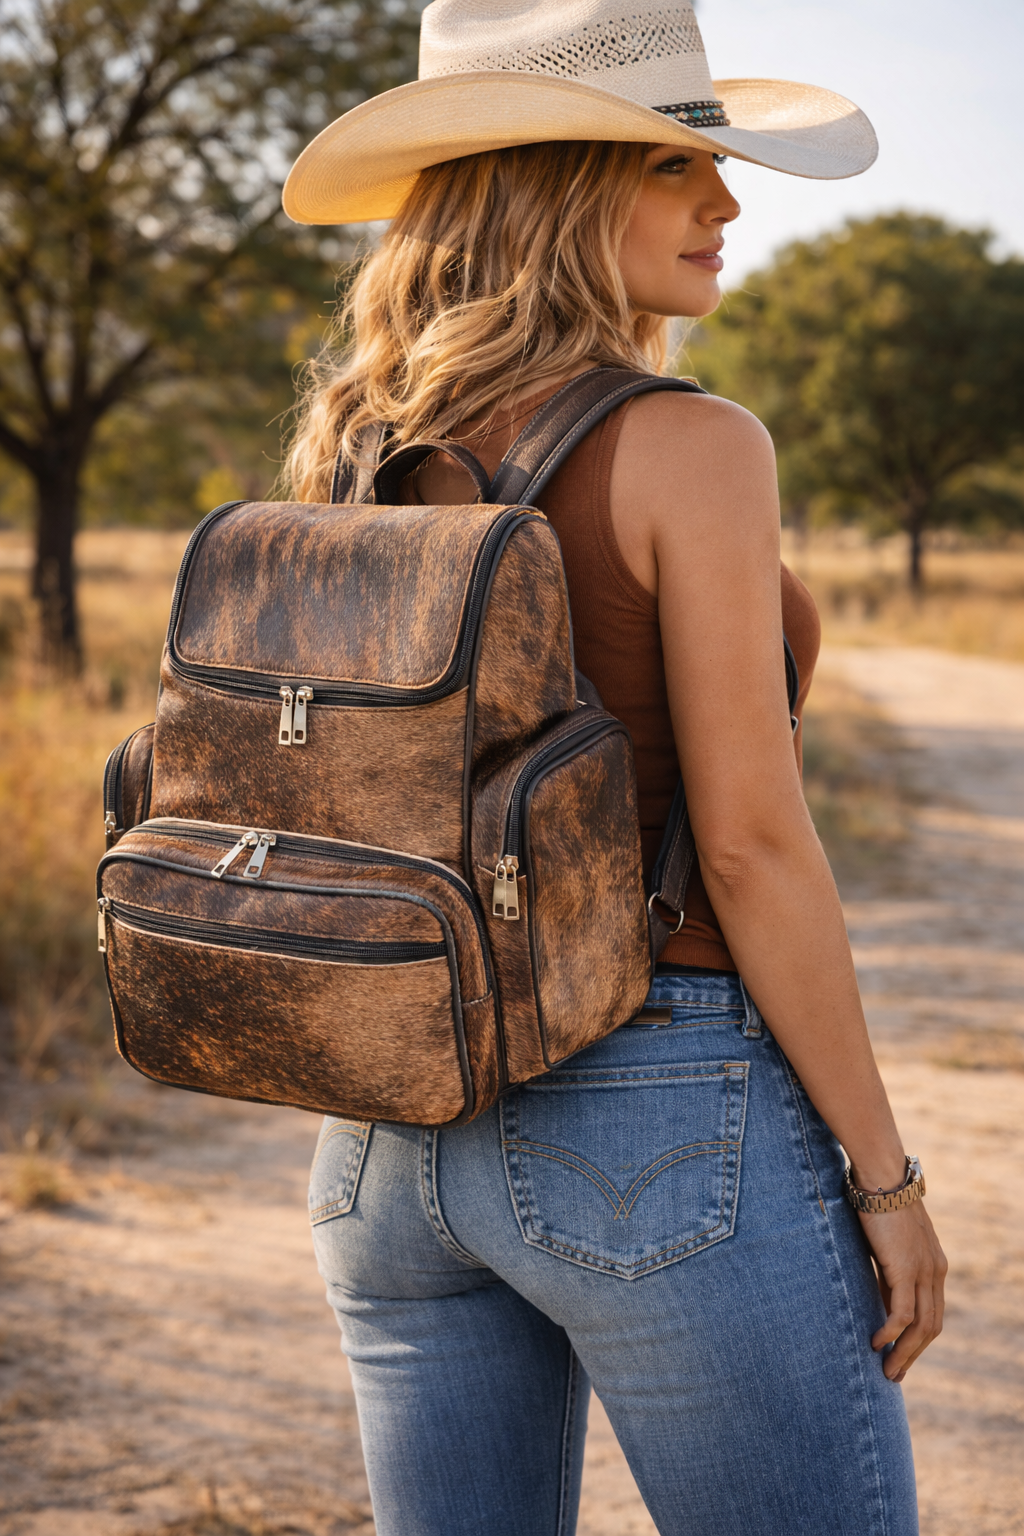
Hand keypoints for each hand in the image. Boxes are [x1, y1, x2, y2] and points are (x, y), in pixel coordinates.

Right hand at [859, 1200, 946, 1380]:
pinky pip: (901, 1312)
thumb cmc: (880, 1202)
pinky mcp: (905, 1269)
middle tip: (893, 1374)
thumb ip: (889, 1267)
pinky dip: (890, 1332)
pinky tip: (875, 1341)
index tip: (901, 1356)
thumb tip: (877, 1291)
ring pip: (920, 1326)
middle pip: (931, 1327)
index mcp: (935, 1265)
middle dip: (912, 1354)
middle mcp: (935, 1272)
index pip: (933, 1313)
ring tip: (886, 1369)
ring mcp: (923, 1271)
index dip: (918, 1340)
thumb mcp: (889, 1242)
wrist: (883, 1177)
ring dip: (903, 1352)